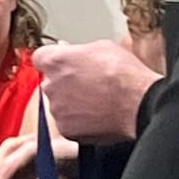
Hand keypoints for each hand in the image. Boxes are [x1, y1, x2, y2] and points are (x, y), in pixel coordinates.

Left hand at [35, 38, 158, 143]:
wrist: (138, 103)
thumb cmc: (124, 74)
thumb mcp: (101, 47)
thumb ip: (78, 51)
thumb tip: (71, 52)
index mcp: (56, 61)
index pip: (40, 58)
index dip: (53, 61)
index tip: (63, 64)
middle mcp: (51, 86)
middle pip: (51, 83)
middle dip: (64, 84)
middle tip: (88, 84)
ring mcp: (58, 110)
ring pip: (59, 105)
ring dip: (72, 104)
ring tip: (97, 101)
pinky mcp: (66, 130)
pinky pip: (68, 124)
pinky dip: (79, 122)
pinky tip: (97, 115)